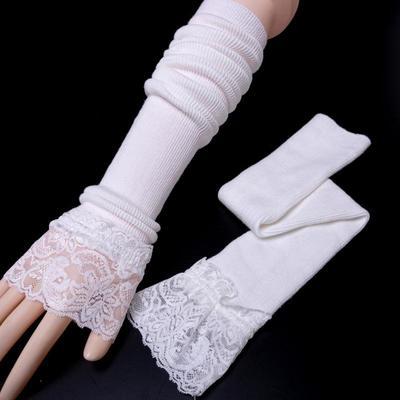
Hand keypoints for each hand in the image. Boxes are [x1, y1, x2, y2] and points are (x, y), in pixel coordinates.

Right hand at [0, 205, 151, 398]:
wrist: (113, 221)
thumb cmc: (120, 261)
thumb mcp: (120, 298)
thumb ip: (105, 331)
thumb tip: (90, 358)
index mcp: (67, 304)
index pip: (38, 347)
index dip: (20, 372)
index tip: (6, 393)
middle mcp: (45, 291)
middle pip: (12, 329)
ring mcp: (35, 272)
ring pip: (3, 307)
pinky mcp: (32, 256)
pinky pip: (5, 282)